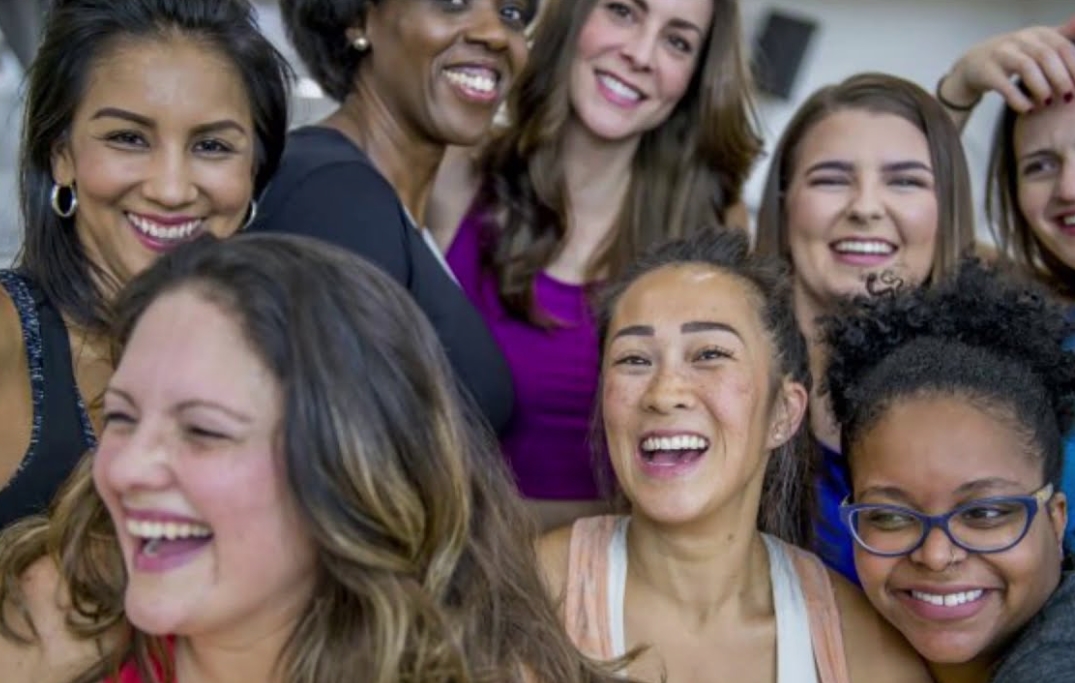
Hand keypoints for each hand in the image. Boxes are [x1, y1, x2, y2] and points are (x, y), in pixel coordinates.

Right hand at [942, 16, 1074, 112]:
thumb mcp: (1038, 45)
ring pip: (1026, 67)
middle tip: (1068, 97)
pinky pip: (1004, 85)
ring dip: (1040, 87)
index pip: (1062, 47)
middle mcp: (1020, 39)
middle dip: (1060, 78)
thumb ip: (1063, 40)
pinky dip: (1018, 99)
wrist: (972, 65)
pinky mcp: (986, 71)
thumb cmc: (1013, 57)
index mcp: (1038, 33)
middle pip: (1046, 56)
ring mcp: (1001, 54)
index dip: (1073, 67)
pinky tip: (1027, 110)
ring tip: (1047, 103)